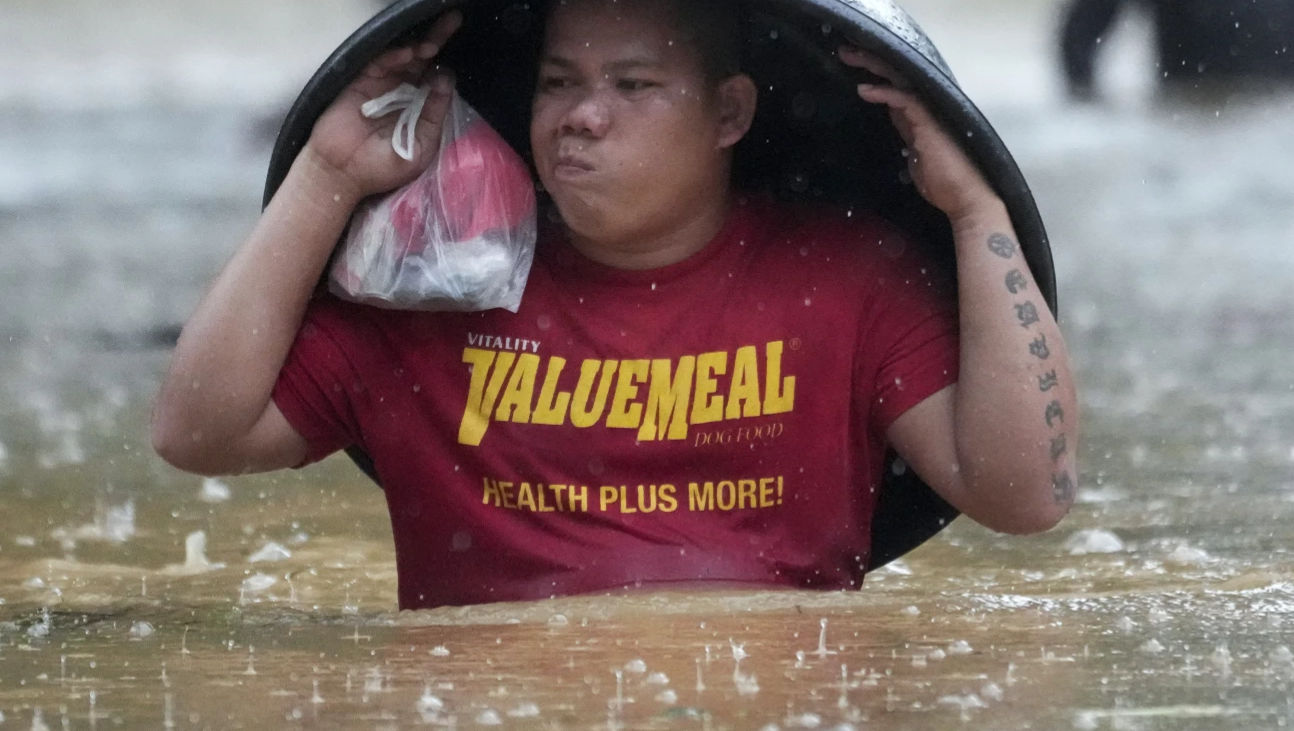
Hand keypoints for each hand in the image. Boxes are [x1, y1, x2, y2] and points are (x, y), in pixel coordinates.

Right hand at [305, 10, 463, 199]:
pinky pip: (380, 62)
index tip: (462, 52)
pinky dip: (394, 55)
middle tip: (453, 20)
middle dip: (438, 38)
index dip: (447, 65)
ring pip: (404, 57)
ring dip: (420, 47)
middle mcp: (403, 90)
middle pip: (424, 59)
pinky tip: (408, 53)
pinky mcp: (361, 80)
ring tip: (432, 45)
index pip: (436, 78)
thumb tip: (445, 79)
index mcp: (420, 106)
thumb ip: (434, 115)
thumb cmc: (382, 167)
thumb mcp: (421, 146)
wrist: (343, 174)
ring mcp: (382, 84)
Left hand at [838, 45, 998, 222]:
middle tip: (845, 51)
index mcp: (921, 116)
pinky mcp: (929, 123)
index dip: (876, 76)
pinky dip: (884, 92)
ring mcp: (930, 113)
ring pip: (900, 78)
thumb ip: (907, 139)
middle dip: (870, 61)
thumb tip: (897, 129)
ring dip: (873, 66)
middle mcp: (927, 108)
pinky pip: (905, 99)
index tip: (852, 68)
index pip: (896, 88)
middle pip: (897, 75)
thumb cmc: (944, 183)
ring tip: (849, 56)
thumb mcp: (917, 158)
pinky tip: (864, 90)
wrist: (967, 199)